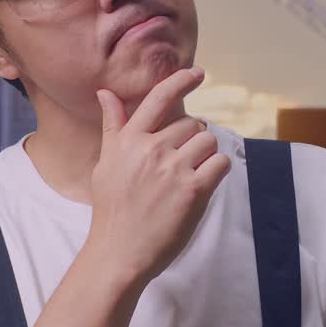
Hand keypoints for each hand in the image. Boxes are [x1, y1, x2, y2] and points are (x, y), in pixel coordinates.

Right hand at [88, 67, 231, 287]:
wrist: (119, 252)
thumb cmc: (111, 210)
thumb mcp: (106, 163)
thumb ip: (113, 127)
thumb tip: (105, 93)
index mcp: (129, 140)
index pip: (158, 99)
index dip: (180, 81)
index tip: (197, 73)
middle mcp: (151, 149)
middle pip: (191, 123)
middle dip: (192, 139)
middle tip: (181, 163)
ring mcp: (173, 169)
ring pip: (207, 140)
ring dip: (205, 154)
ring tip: (190, 175)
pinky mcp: (194, 190)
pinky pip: (220, 163)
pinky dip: (217, 170)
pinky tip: (203, 183)